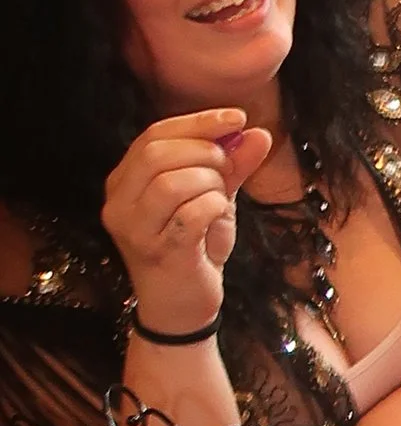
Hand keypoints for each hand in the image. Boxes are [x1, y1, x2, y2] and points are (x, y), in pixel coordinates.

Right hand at [102, 110, 273, 336]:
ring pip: (171, 182)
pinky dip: (215, 207)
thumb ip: (232, 166)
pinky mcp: (159, 253)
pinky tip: (219, 217)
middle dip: (205, 152)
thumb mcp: (214, 198)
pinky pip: (192, 213)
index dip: (198, 122)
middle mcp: (119, 204)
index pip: (153, 135)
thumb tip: (257, 132)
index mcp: (124, 182)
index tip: (237, 117)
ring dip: (210, 182)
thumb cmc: (194, 247)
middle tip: (228, 169)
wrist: (183, 308)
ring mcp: (134, 231)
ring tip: (220, 198)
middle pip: (157, 153)